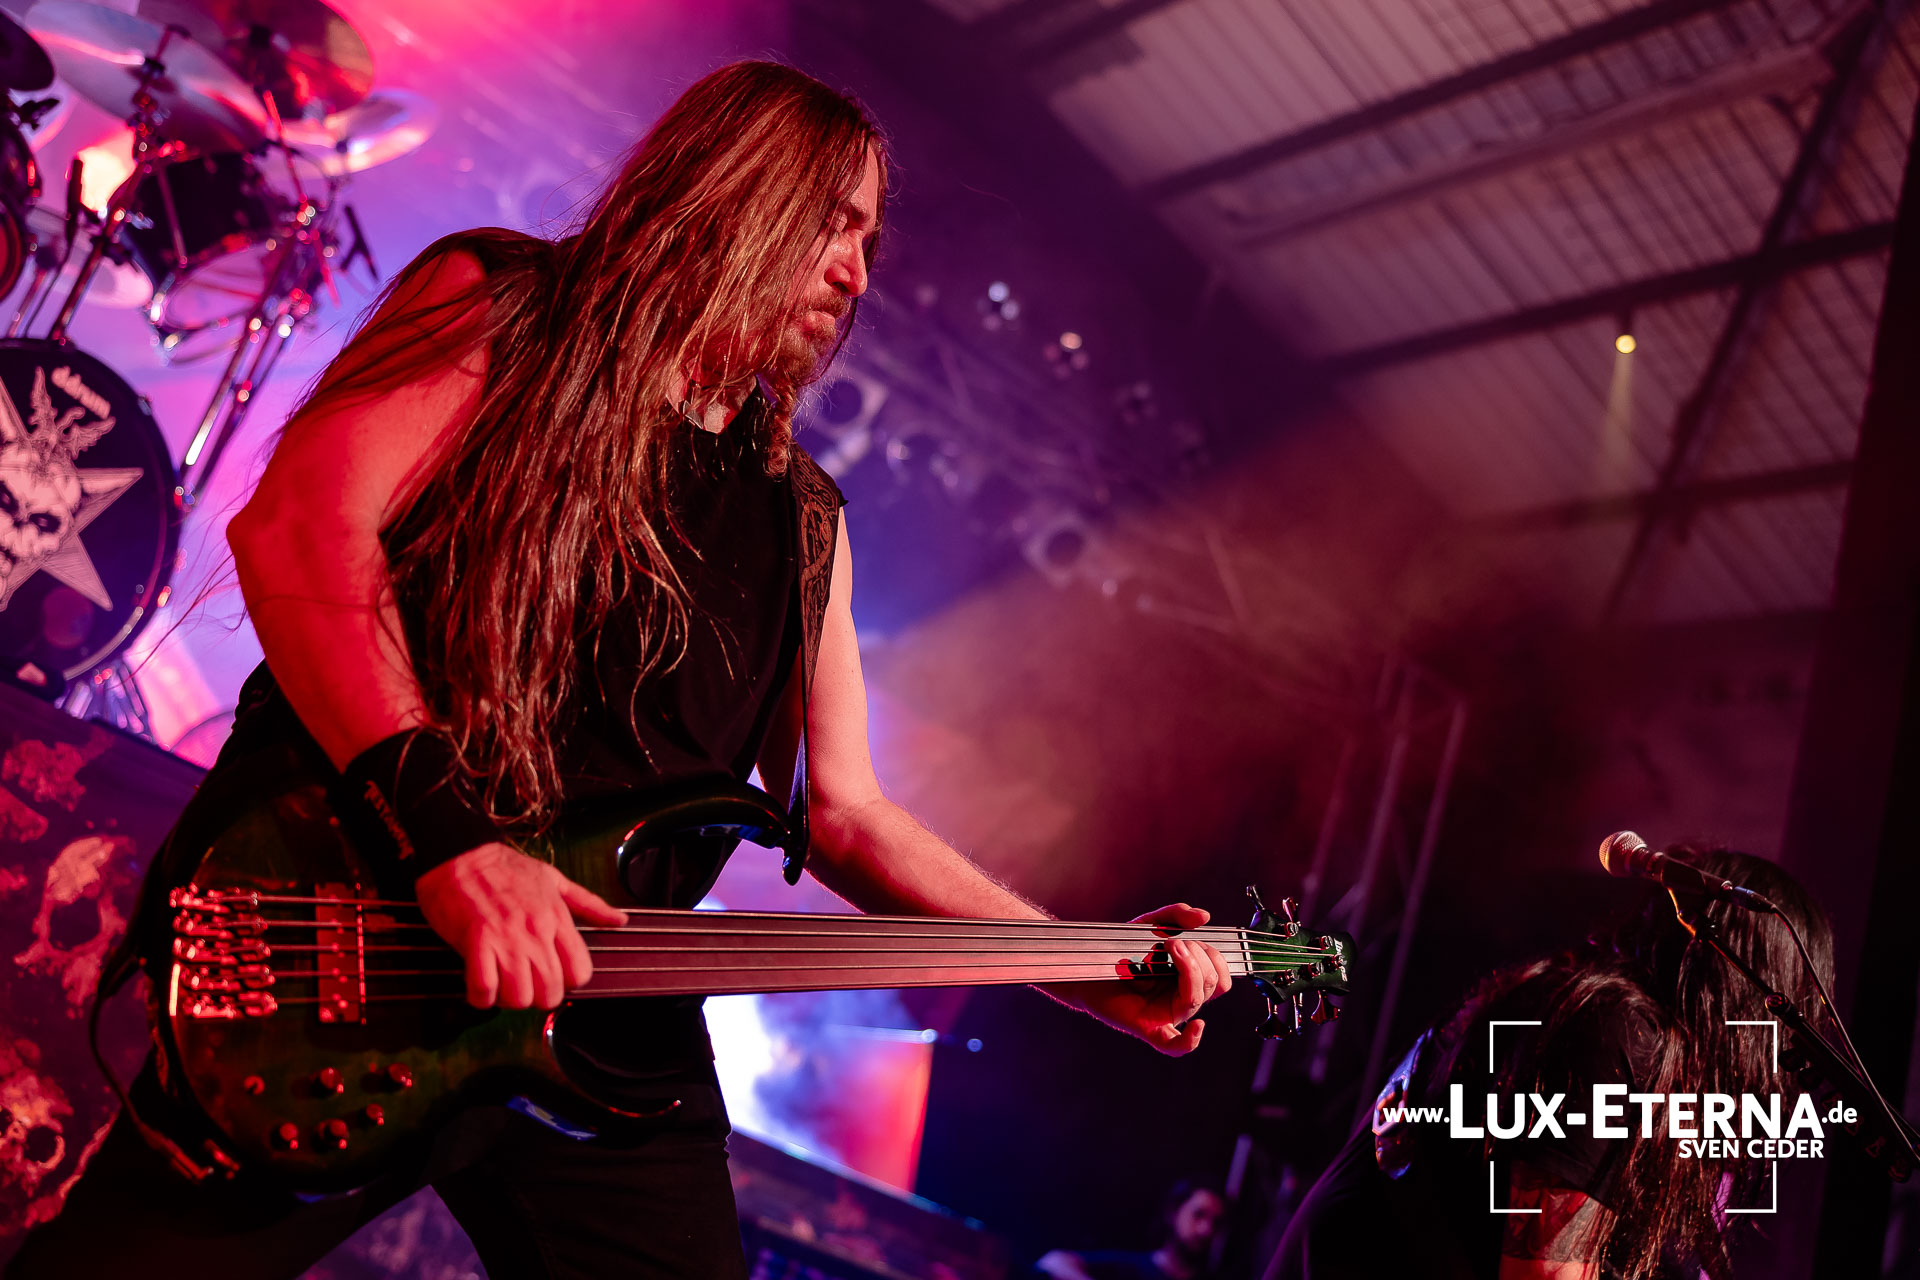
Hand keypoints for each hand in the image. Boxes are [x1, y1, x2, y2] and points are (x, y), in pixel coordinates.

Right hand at [415, 842, 626, 1009]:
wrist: (461, 854)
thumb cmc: (505, 868)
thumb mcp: (555, 880)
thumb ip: (589, 904)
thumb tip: (620, 920)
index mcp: (557, 918)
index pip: (580, 973)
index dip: (566, 983)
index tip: (551, 975)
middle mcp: (536, 932)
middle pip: (551, 993)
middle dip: (537, 997)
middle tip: (522, 984)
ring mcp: (507, 938)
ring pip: (519, 998)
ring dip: (507, 999)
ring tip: (499, 985)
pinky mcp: (476, 942)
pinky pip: (484, 989)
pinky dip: (480, 996)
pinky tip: (479, 986)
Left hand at [1045, 903, 1232, 1055]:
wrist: (1089, 964)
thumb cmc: (1121, 950)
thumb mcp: (1149, 926)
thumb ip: (1176, 916)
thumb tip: (1204, 916)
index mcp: (1188, 981)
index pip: (1221, 979)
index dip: (1216, 959)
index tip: (1195, 940)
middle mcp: (1181, 1000)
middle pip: (1212, 986)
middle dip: (1199, 958)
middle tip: (1174, 942)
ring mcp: (1165, 1015)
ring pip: (1195, 1002)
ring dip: (1190, 970)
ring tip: (1170, 948)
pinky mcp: (1147, 1027)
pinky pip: (1174, 1045)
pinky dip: (1190, 1040)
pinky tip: (1197, 1027)